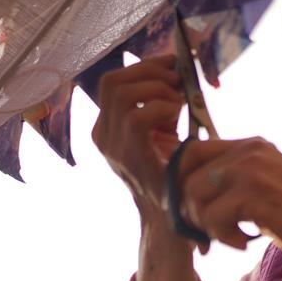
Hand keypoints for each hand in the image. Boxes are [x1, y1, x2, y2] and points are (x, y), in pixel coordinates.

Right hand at [92, 55, 185, 217]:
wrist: (173, 216)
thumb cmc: (172, 171)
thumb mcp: (162, 130)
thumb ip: (160, 102)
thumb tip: (175, 67)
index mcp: (106, 127)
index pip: (112, 82)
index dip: (143, 66)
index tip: (171, 64)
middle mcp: (102, 136)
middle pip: (112, 82)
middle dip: (148, 71)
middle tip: (177, 80)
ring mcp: (111, 147)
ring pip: (122, 94)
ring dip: (156, 89)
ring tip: (179, 101)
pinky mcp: (128, 156)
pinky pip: (137, 116)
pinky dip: (162, 107)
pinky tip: (177, 114)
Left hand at [177, 137, 281, 258]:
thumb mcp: (263, 188)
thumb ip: (232, 185)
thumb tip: (183, 200)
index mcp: (248, 146)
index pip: (189, 152)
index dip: (180, 184)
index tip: (193, 211)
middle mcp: (247, 150)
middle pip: (185, 176)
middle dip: (189, 211)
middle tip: (207, 232)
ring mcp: (251, 169)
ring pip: (194, 198)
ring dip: (208, 227)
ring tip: (234, 237)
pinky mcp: (255, 194)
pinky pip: (212, 218)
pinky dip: (224, 238)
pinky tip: (246, 242)